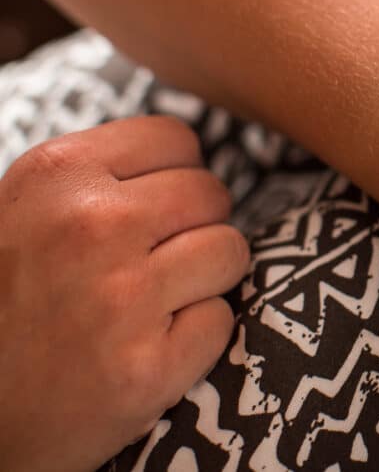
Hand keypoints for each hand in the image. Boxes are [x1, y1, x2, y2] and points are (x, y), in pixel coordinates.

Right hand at [0, 116, 248, 471]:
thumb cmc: (10, 301)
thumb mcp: (28, 210)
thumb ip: (103, 176)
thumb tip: (189, 158)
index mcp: (58, 174)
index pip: (176, 139)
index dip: (174, 176)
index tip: (150, 210)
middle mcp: (92, 226)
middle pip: (211, 194)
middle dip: (194, 227)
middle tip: (151, 263)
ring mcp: (122, 297)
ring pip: (230, 251)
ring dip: (204, 280)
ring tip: (151, 303)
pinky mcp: (148, 366)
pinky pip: (222, 320)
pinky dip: (196, 338)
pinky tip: (148, 346)